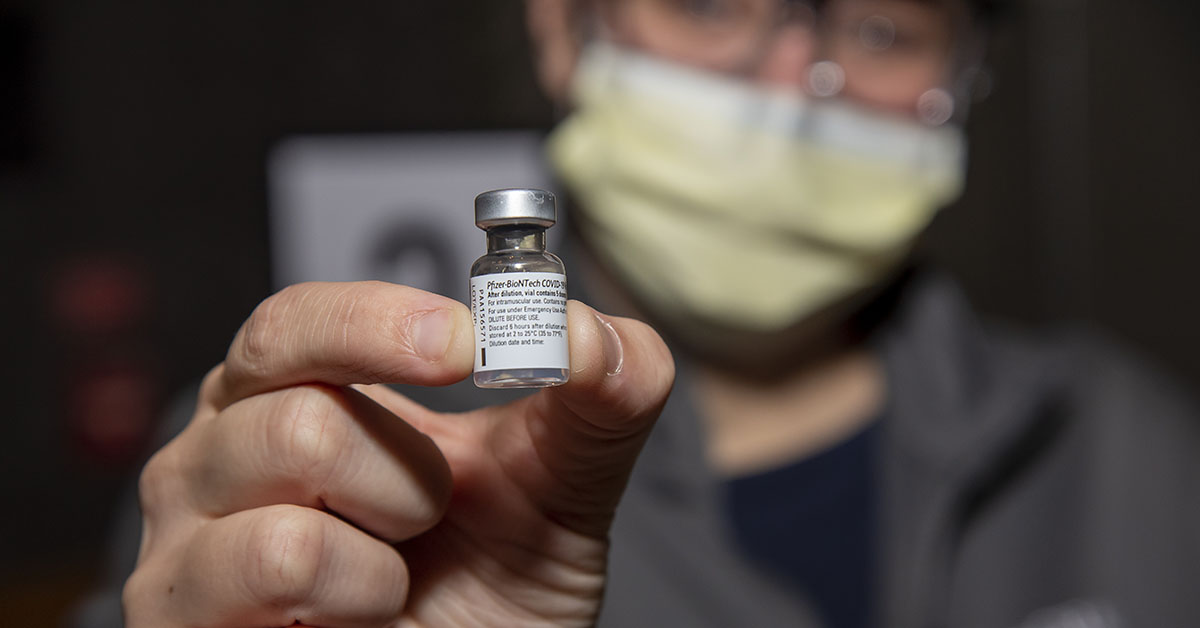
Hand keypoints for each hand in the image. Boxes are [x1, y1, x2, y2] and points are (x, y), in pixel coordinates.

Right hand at [123, 281, 673, 626]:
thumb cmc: (497, 579)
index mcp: (295, 392)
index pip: (296, 319)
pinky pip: (276, 555)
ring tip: (399, 570)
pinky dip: (361, 588)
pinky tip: (365, 614)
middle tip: (437, 504)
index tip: (467, 341)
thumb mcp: (568, 480)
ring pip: (290, 452)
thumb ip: (603, 394)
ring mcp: (189, 534)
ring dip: (391, 523)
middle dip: (405, 452)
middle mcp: (222, 449)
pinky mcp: (179, 612)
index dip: (379, 321)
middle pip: (286, 380)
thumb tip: (586, 325)